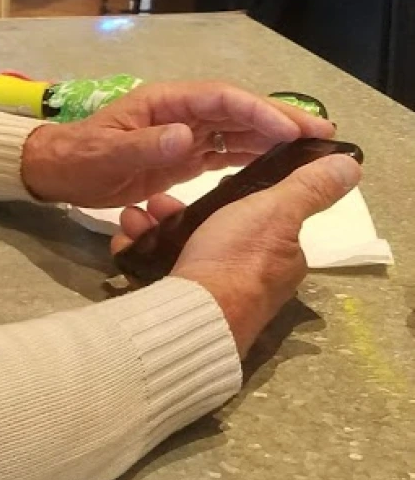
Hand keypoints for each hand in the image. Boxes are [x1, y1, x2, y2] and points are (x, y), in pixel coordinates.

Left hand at [19, 81, 332, 208]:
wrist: (56, 174)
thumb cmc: (78, 158)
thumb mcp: (107, 152)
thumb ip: (146, 145)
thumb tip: (189, 136)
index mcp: (165, 101)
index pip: (221, 99)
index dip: (257, 111)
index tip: (289, 129)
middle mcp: (180, 113)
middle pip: (237, 112)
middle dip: (279, 120)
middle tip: (322, 134)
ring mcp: (183, 135)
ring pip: (236, 131)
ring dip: (272, 138)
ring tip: (310, 150)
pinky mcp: (181, 158)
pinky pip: (224, 153)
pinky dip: (251, 157)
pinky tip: (275, 167)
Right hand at [112, 153, 361, 356]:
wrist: (191, 315)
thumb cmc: (237, 258)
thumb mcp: (276, 212)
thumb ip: (309, 188)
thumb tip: (352, 164)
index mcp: (280, 258)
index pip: (260, 218)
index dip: (234, 195)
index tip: (211, 179)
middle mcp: (251, 278)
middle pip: (213, 230)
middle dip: (178, 209)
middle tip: (158, 198)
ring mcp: (213, 292)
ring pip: (180, 245)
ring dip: (154, 224)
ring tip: (136, 216)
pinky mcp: (180, 304)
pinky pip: (158, 266)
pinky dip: (141, 248)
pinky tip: (127, 237)